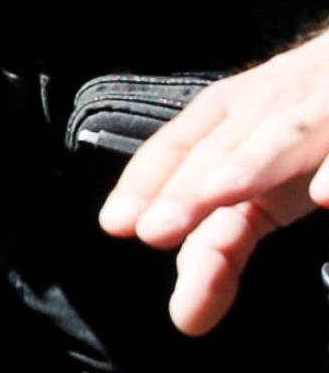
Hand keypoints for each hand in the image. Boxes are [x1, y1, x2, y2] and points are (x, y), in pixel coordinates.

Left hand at [100, 32, 328, 335]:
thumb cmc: (302, 131)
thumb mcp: (259, 180)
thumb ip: (223, 243)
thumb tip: (185, 316)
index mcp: (227, 115)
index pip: (175, 149)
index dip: (146, 184)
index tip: (116, 225)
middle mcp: (266, 107)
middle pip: (219, 149)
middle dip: (187, 189)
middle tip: (153, 231)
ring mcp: (319, 110)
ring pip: (281, 136)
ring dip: (248, 164)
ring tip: (216, 195)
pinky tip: (326, 197)